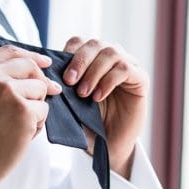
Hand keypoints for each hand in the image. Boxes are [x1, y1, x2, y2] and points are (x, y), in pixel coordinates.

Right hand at [0, 45, 61, 185]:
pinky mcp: (23, 109)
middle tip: (39, 99)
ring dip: (35, 107)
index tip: (46, 62)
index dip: (32, 56)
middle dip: (39, 83)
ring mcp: (7, 90)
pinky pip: (44, 110)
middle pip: (30, 67)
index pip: (11, 51)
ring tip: (16, 124)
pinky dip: (37, 124)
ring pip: (40, 89)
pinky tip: (20, 135)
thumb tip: (37, 66)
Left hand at [62, 37, 147, 177]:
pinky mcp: (140, 79)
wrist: (107, 146)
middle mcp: (111, 59)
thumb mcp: (70, 100)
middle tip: (69, 81)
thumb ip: (63, 83)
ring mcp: (128, 67)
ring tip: (84, 94)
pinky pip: (125, 69)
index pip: (80, 42)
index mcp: (93, 60)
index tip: (58, 74)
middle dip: (79, 60)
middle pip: (95, 43)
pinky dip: (108, 81)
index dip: (69, 53)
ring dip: (94, 71)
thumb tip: (47, 69)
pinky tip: (98, 96)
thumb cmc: (88, 122)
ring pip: (111, 52)